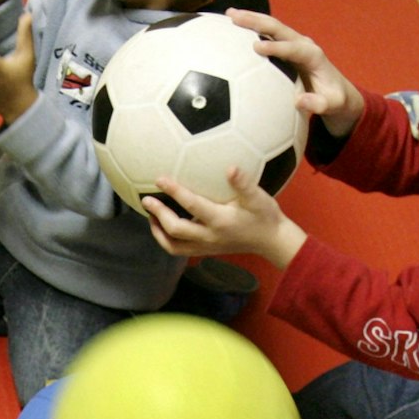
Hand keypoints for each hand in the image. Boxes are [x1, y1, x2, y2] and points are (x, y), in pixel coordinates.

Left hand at [146, 166, 305, 269]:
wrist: (272, 241)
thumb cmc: (265, 216)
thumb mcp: (258, 198)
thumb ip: (243, 183)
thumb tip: (230, 168)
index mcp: (221, 220)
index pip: (191, 205)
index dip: (174, 191)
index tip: (159, 179)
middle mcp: (209, 236)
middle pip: (175, 229)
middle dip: (158, 214)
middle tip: (146, 199)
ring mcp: (206, 246)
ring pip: (173, 246)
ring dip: (158, 231)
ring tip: (150, 215)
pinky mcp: (205, 251)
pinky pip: (179, 249)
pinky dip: (167, 239)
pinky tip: (163, 226)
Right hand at [226, 9, 364, 137]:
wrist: (337, 91)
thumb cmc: (334, 99)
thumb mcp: (333, 105)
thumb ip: (319, 104)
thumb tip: (299, 101)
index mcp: (313, 56)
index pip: (293, 48)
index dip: (276, 47)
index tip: (257, 47)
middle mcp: (302, 44)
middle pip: (279, 28)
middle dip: (257, 21)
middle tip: (235, 17)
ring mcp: (292, 43)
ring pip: (270, 27)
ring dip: (250, 19)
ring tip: (228, 14)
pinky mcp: (285, 47)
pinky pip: (266, 35)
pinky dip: (250, 28)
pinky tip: (232, 27)